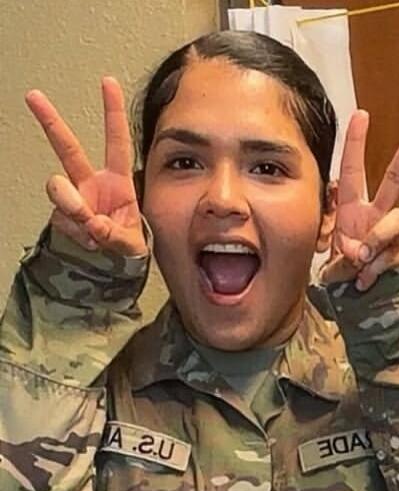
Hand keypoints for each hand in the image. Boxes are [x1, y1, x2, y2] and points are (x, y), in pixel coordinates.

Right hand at [25, 78, 145, 256]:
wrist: (110, 268)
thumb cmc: (126, 245)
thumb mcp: (131, 244)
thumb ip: (114, 234)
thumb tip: (92, 222)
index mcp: (118, 182)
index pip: (116, 142)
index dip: (113, 112)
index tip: (108, 82)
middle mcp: (91, 184)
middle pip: (67, 148)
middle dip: (50, 121)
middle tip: (33, 96)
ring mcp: (73, 198)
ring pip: (59, 188)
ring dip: (72, 206)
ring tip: (89, 225)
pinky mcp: (60, 215)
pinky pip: (61, 220)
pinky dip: (75, 234)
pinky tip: (87, 241)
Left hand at [321, 110, 398, 289]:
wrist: (353, 296)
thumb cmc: (341, 269)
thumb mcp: (332, 258)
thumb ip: (344, 256)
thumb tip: (361, 254)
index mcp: (350, 205)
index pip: (353, 169)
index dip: (357, 142)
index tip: (361, 114)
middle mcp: (374, 213)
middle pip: (395, 176)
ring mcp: (389, 232)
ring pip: (396, 221)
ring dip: (377, 239)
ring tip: (360, 259)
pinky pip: (394, 254)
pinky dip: (376, 269)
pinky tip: (363, 279)